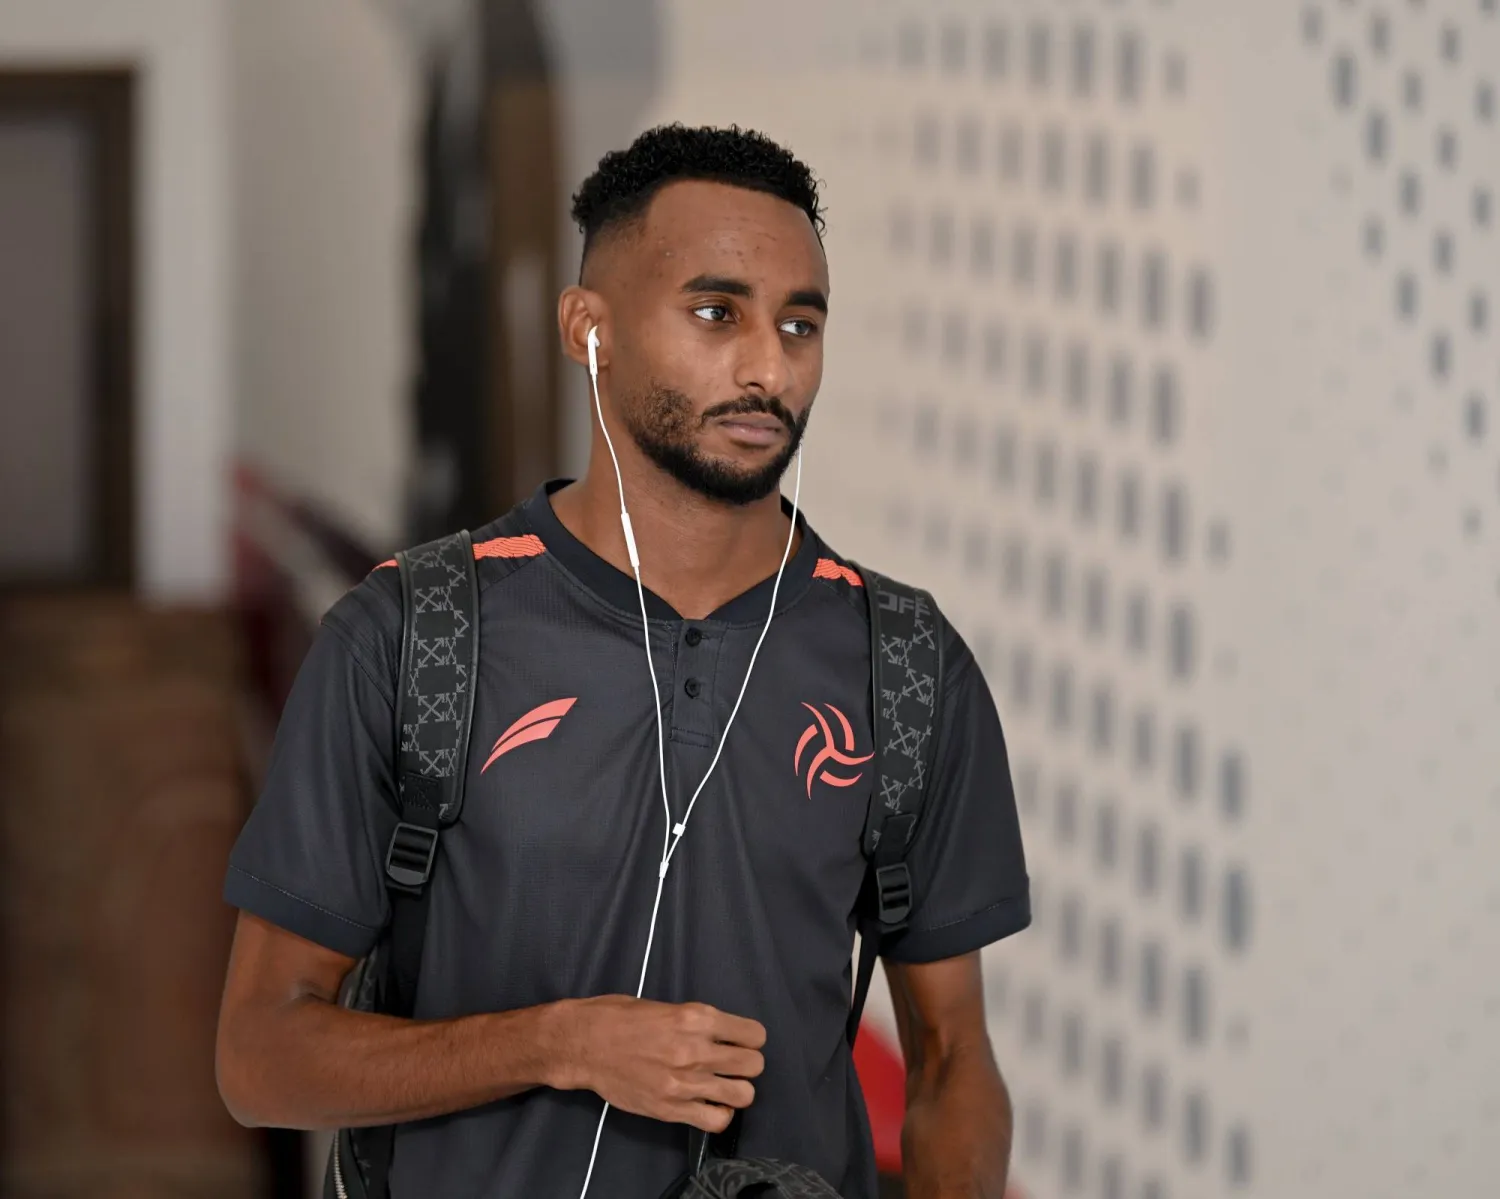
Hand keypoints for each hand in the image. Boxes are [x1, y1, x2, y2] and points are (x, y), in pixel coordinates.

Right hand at [558, 996, 765, 1131]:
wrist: (584, 1044)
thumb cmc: (619, 1017)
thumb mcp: (666, 1007)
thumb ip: (696, 1022)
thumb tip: (722, 1035)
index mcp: (696, 1017)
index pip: (755, 1035)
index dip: (750, 1039)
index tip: (740, 1042)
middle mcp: (696, 1050)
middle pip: (754, 1065)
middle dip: (747, 1064)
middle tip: (731, 1064)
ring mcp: (684, 1082)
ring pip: (743, 1094)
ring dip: (737, 1090)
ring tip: (722, 1085)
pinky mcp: (670, 1109)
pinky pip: (716, 1121)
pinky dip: (719, 1114)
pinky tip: (708, 1104)